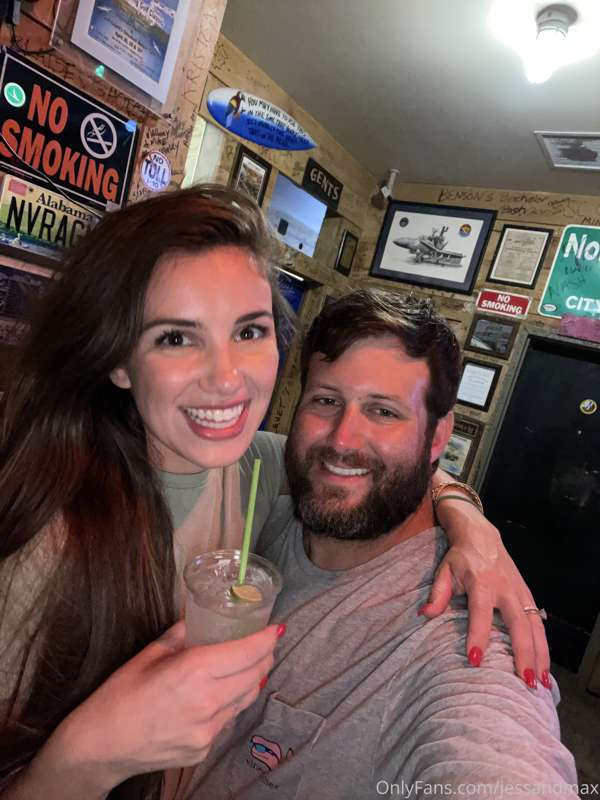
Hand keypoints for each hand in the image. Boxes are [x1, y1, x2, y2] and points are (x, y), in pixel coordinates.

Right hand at [47, 621, 280, 791]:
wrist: (100, 746)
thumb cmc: (120, 693)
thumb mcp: (151, 653)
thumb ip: (183, 634)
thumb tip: (202, 616)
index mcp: (194, 671)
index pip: (248, 652)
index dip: (267, 639)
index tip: (276, 628)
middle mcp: (208, 702)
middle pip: (256, 674)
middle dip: (265, 656)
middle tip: (266, 642)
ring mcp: (208, 730)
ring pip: (246, 698)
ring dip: (253, 678)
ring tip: (251, 663)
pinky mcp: (204, 749)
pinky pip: (228, 719)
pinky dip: (231, 701)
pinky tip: (222, 692)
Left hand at [423, 500, 549, 688]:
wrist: (481, 535)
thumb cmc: (460, 558)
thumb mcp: (444, 570)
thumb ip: (437, 594)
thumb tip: (423, 615)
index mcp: (481, 582)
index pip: (480, 612)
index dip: (478, 635)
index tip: (475, 660)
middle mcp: (505, 588)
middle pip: (518, 623)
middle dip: (524, 652)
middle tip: (525, 681)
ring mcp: (520, 591)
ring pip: (535, 626)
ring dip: (540, 654)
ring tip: (542, 683)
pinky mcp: (528, 594)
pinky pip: (539, 623)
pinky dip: (544, 645)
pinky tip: (545, 667)